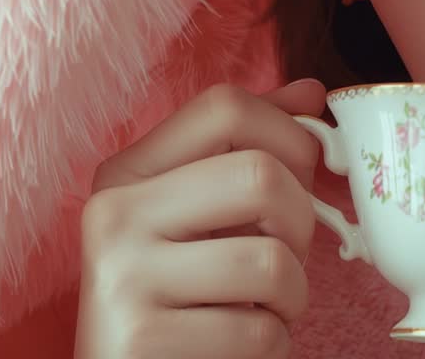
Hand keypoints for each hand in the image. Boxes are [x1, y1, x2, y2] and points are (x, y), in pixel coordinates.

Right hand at [74, 80, 326, 358]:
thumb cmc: (182, 296)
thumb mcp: (203, 216)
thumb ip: (251, 150)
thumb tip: (310, 91)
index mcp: (127, 172)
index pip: (227, 107)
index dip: (290, 135)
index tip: (303, 176)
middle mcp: (114, 214)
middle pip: (260, 176)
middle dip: (301, 224)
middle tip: (287, 258)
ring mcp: (121, 277)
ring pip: (271, 260)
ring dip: (293, 296)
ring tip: (265, 309)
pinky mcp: (142, 340)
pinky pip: (259, 331)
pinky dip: (272, 346)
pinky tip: (238, 348)